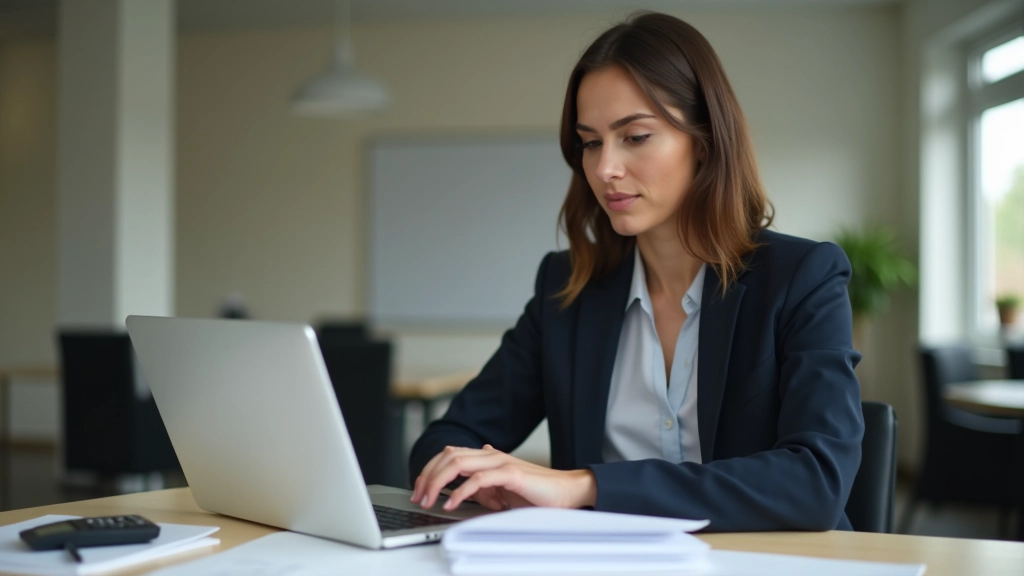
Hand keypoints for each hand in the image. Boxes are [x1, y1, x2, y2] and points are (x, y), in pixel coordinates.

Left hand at [411, 444, 596, 511]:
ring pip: (458, 463)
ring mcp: (500, 462)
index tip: (418, 490)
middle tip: (417, 497)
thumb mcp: (501, 490)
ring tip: (429, 500)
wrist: (566, 492)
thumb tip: (464, 483)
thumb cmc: (536, 493)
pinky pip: (478, 479)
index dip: (429, 470)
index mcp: (487, 457)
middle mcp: (491, 455)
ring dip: (437, 482)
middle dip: (427, 476)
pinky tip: (451, 503)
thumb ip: (483, 485)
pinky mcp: (511, 474)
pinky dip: (460, 491)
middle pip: (448, 456)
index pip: (449, 455)